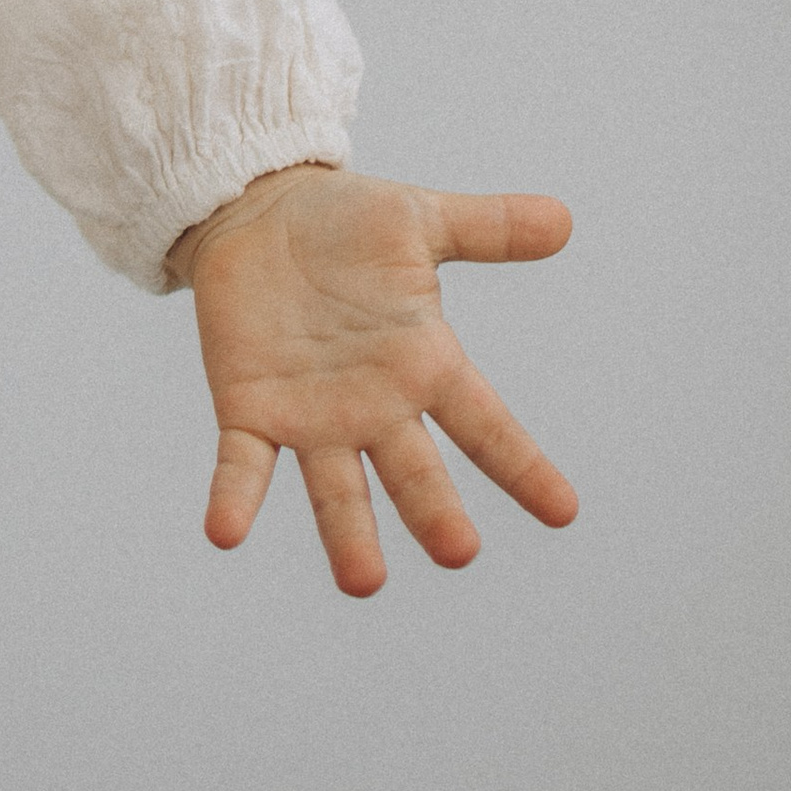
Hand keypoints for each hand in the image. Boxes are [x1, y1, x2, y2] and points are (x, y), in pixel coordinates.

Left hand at [167, 166, 576, 596]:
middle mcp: (374, 406)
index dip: (522, 465)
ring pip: (335, 488)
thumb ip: (490, 227)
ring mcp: (311, 417)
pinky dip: (236, 498)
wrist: (259, 209)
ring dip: (347, 534)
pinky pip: (242, 463)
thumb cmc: (346, 224)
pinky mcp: (249, 409)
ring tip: (362, 581)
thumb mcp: (421, 220)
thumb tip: (564, 218)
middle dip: (432, 509)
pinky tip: (225, 531)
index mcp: (422, 363)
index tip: (564, 510)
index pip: (483, 423)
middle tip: (458, 551)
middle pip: (412, 469)